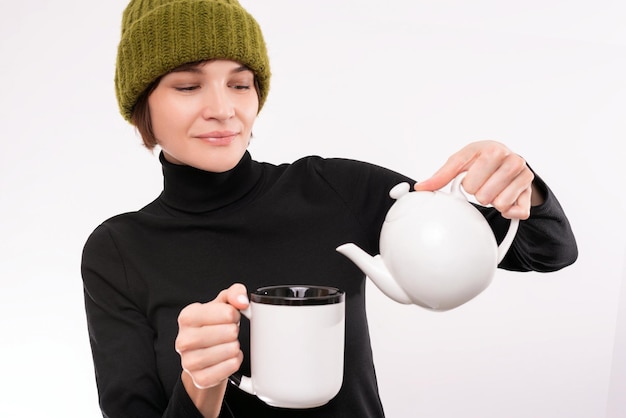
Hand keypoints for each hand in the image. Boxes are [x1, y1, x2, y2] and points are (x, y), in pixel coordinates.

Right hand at [175, 283, 248, 389]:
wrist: (203, 355)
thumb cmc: (213, 326)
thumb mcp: (222, 304)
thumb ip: (234, 293)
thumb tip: (241, 301)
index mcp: (187, 316)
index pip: (226, 312)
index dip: (234, 314)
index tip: (230, 316)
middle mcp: (184, 339)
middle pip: (228, 332)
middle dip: (235, 331)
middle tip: (230, 332)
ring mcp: (189, 361)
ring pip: (228, 351)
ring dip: (235, 347)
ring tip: (230, 344)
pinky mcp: (199, 379)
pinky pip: (227, 369)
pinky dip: (234, 363)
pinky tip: (229, 358)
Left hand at [413, 140, 538, 218]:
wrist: (507, 157)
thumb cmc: (481, 159)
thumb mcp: (460, 161)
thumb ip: (441, 175)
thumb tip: (421, 187)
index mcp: (492, 150)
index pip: (470, 182)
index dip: (466, 184)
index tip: (468, 179)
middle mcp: (513, 160)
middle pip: (483, 196)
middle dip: (478, 193)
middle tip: (483, 184)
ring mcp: (525, 176)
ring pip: (500, 204)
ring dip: (492, 202)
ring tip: (493, 190)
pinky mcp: (530, 192)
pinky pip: (516, 212)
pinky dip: (507, 212)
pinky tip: (505, 199)